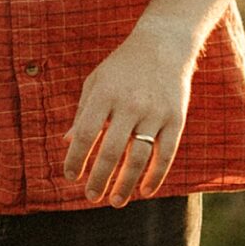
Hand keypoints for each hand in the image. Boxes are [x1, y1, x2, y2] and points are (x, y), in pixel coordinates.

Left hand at [61, 21, 195, 204]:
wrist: (164, 44)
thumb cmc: (123, 66)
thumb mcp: (96, 81)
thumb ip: (83, 112)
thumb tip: (68, 143)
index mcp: (105, 94)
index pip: (86, 133)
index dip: (76, 158)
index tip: (70, 177)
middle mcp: (130, 104)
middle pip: (111, 151)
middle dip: (99, 178)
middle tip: (91, 197)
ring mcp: (155, 112)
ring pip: (139, 157)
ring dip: (126, 184)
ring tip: (115, 201)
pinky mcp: (177, 118)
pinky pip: (166, 154)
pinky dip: (155, 176)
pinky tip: (144, 191)